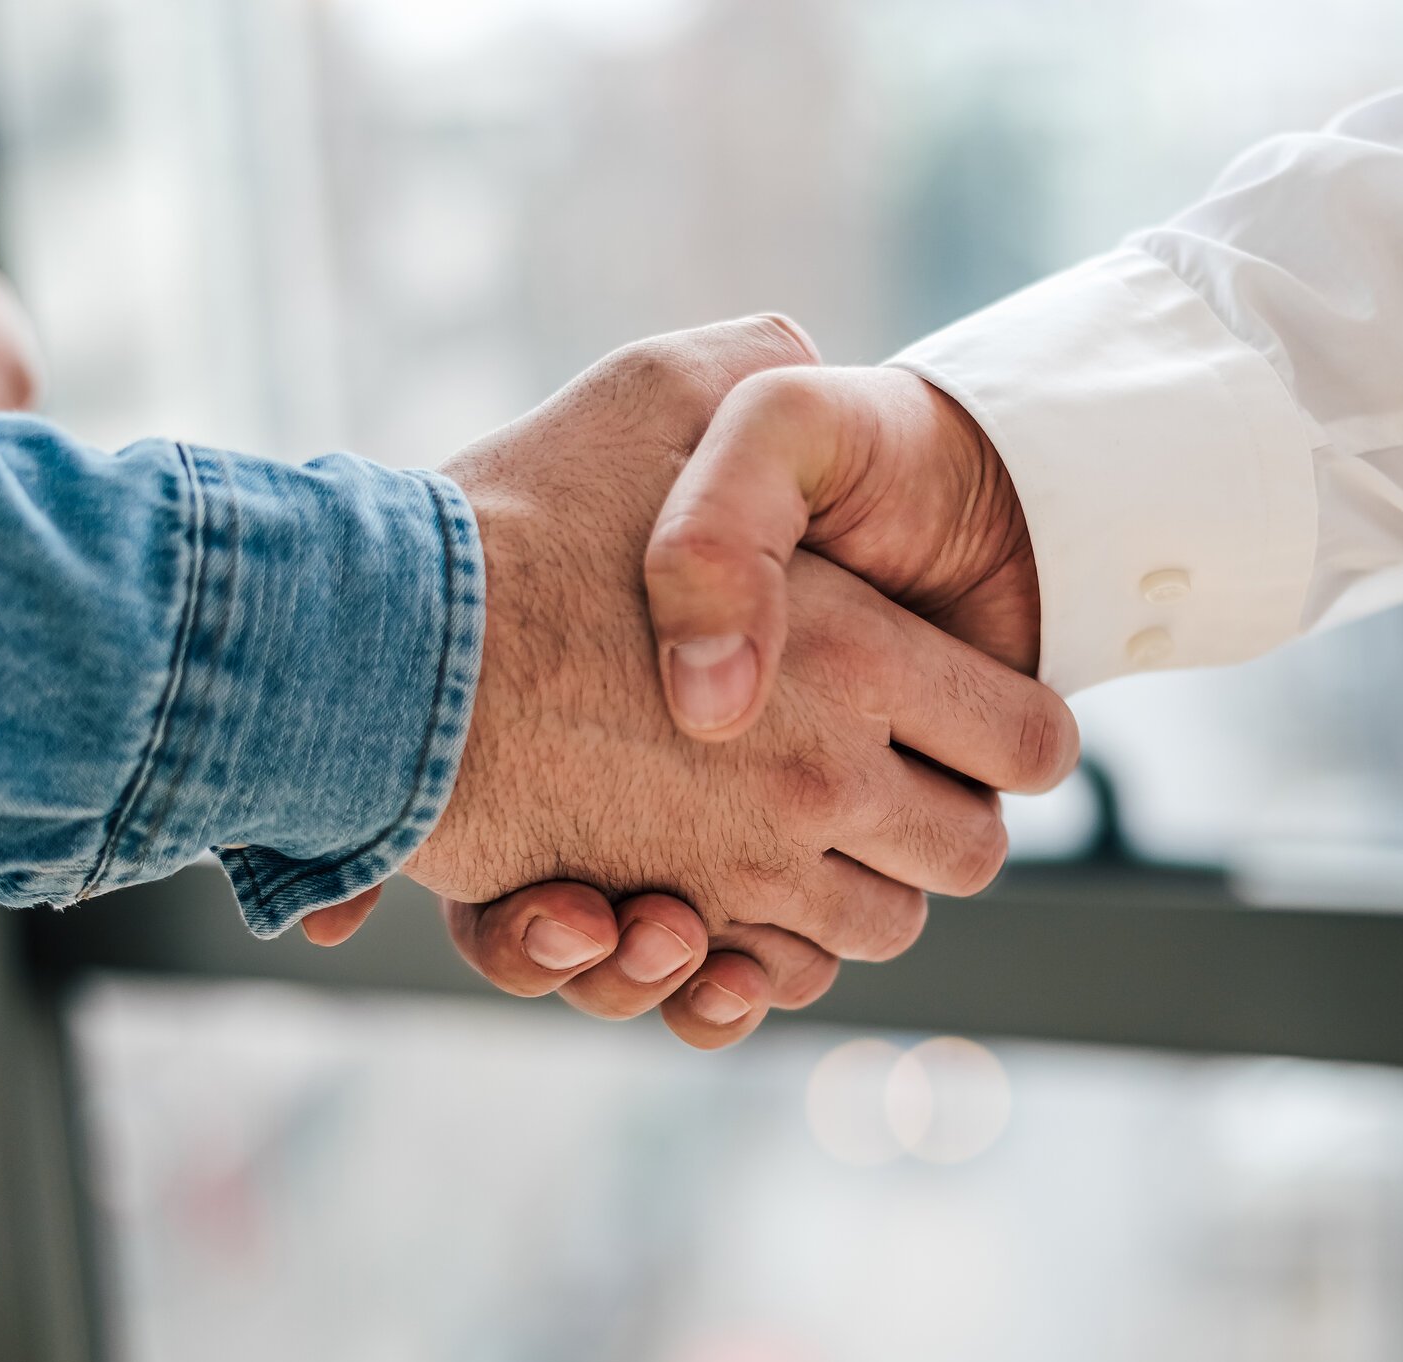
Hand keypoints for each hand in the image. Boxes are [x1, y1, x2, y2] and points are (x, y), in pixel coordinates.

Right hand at [307, 320, 1075, 1045]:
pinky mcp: (666, 925)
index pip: (1031, 743)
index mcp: (858, 652)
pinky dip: (765, 956)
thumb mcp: (650, 390)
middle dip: (943, 828)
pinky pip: (770, 980)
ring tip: (802, 833)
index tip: (975, 721)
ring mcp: (748, 868)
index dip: (1016, 736)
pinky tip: (729, 891)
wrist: (372, 653)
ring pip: (878, 930)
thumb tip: (800, 341)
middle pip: (967, 856)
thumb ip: (751, 360)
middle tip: (894, 783)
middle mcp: (824, 778)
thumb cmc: (511, 520)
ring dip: (853, 893)